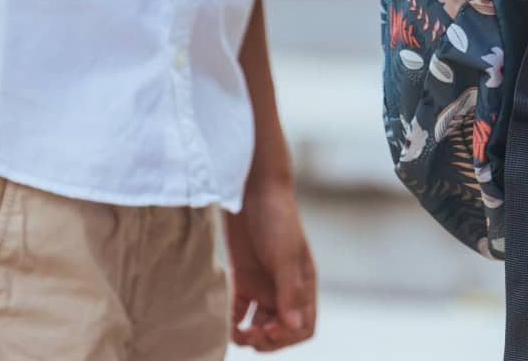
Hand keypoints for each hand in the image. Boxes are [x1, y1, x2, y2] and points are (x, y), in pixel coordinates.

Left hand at [226, 171, 316, 350]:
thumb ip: (289, 291)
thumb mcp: (285, 255)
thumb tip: (293, 327)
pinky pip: (238, 309)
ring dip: (249, 334)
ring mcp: (262, 284)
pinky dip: (232, 320)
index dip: (287, 336)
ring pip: (258, 323)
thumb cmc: (277, 218)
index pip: (302, 325)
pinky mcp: (242, 277)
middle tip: (249, 335)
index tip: (268, 330)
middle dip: (266, 339)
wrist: (252, 188)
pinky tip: (225, 322)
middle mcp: (284, 288)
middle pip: (279, 329)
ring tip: (237, 334)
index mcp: (303, 285)